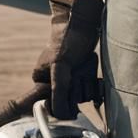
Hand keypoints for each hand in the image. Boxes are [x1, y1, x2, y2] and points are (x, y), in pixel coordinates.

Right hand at [31, 0, 104, 118]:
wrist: (83, 23)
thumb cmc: (67, 40)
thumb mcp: (60, 66)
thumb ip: (59, 90)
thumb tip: (61, 114)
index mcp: (42, 81)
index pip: (48, 105)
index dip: (59, 106)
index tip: (67, 98)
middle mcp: (56, 83)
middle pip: (68, 103)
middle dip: (76, 91)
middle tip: (76, 75)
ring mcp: (71, 80)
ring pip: (82, 98)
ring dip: (86, 85)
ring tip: (83, 69)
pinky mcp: (84, 77)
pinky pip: (92, 92)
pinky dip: (95, 86)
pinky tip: (95, 78)